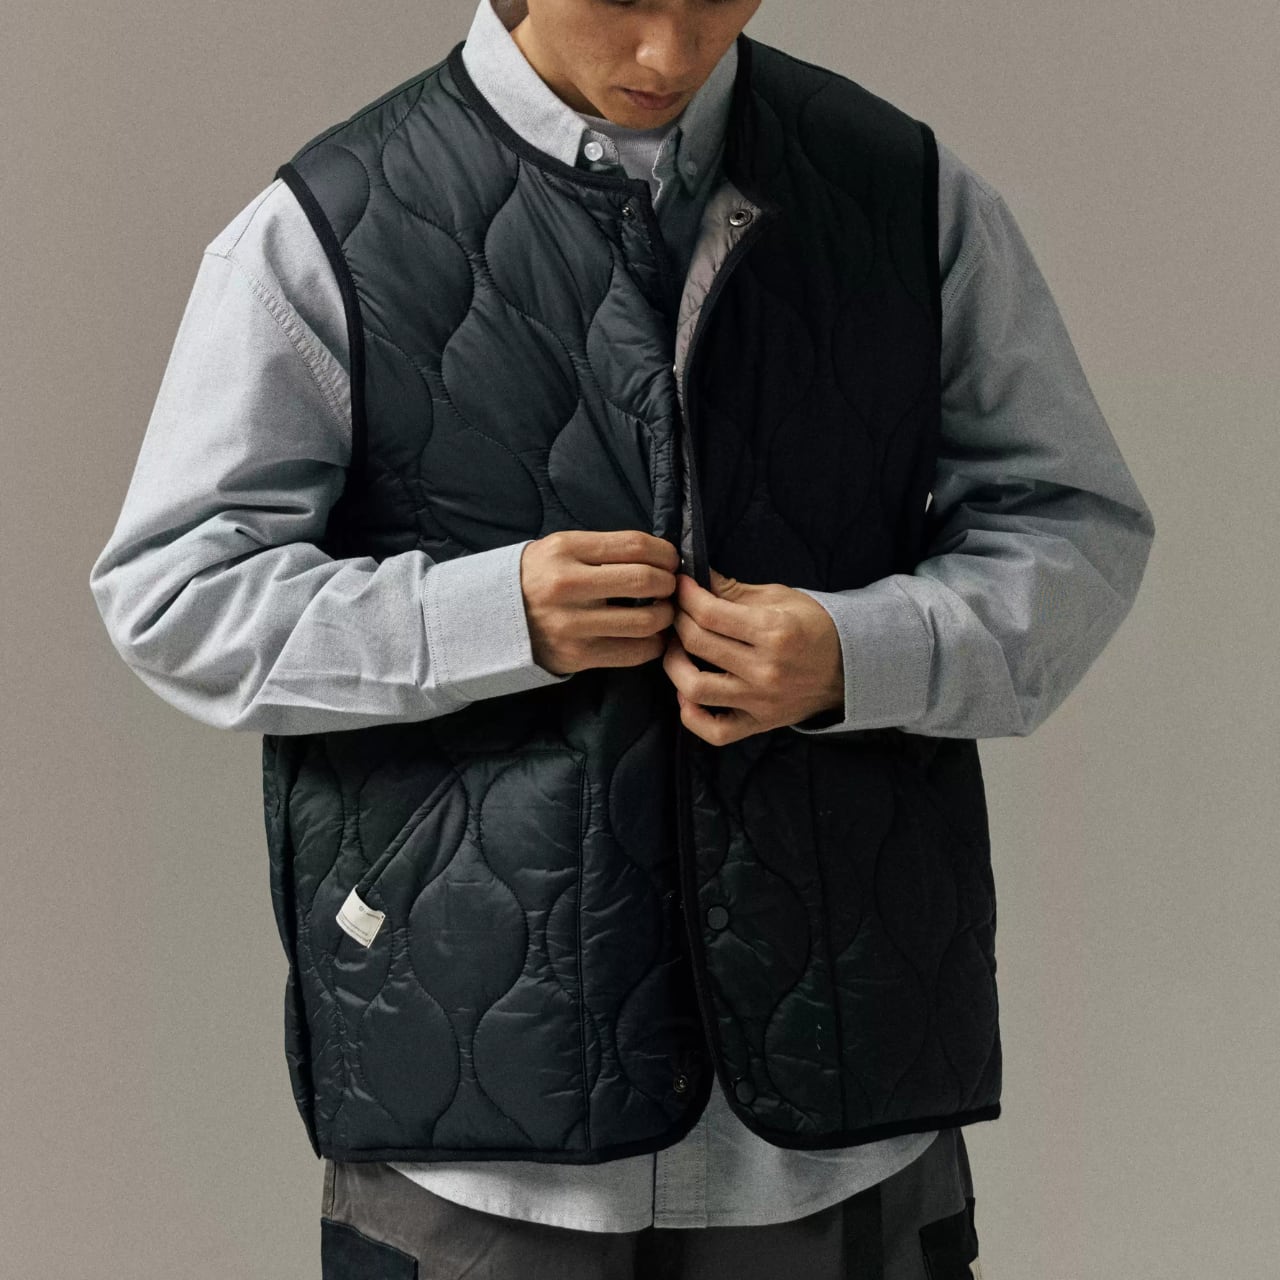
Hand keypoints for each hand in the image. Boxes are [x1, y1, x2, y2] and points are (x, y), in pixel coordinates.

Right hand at [520, 530, 679, 674]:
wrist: (494, 618)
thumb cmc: (541, 577)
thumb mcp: (562, 548)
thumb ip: (605, 548)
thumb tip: (661, 556)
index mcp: (566, 550)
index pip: (635, 545)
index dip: (665, 553)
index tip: (671, 560)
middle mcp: (567, 585)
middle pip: (645, 580)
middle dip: (669, 583)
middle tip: (669, 586)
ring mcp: (571, 623)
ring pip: (645, 621)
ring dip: (665, 615)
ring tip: (662, 611)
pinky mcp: (577, 655)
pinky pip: (633, 652)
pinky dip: (653, 644)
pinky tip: (651, 636)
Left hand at [662, 567, 843, 745]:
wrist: (850, 666)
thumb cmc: (815, 625)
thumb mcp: (779, 597)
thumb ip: (733, 591)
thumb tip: (697, 578)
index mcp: (773, 631)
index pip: (709, 613)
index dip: (686, 596)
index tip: (681, 587)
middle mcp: (766, 668)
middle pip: (697, 643)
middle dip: (678, 622)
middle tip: (677, 613)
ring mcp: (761, 700)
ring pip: (696, 688)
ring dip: (674, 666)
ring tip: (677, 650)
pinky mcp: (760, 723)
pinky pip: (715, 731)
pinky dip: (692, 716)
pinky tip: (687, 695)